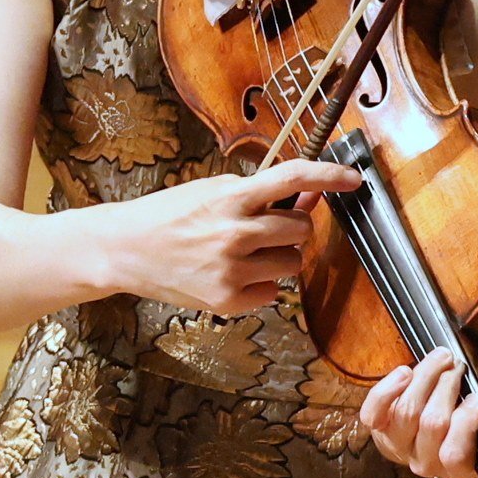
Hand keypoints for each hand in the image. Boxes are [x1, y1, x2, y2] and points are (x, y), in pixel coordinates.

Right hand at [103, 159, 358, 314]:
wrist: (124, 249)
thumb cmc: (169, 216)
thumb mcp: (211, 192)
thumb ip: (259, 194)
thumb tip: (308, 197)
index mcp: (229, 198)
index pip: (292, 178)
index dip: (328, 176)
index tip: (353, 179)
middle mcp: (234, 234)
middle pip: (300, 230)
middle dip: (290, 228)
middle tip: (262, 228)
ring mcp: (232, 270)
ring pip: (293, 263)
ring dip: (278, 255)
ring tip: (241, 251)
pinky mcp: (229, 300)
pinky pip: (274, 292)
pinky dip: (261, 284)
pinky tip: (231, 274)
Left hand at [360, 350, 477, 477]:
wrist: (449, 400)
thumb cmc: (475, 409)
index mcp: (459, 469)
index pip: (456, 454)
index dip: (465, 423)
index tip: (477, 397)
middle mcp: (426, 463)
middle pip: (432, 423)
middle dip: (447, 387)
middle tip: (458, 365)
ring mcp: (398, 447)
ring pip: (407, 411)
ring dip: (424, 377)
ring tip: (441, 357)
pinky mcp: (378, 428)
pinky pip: (373, 413)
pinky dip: (387, 390)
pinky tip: (405, 372)